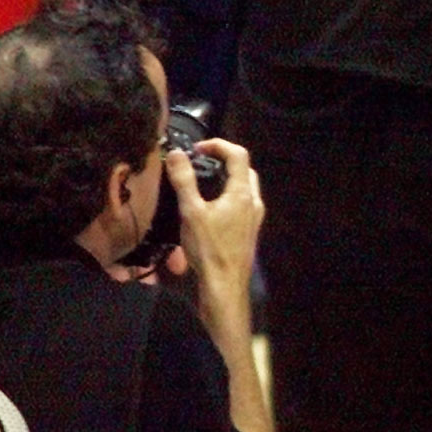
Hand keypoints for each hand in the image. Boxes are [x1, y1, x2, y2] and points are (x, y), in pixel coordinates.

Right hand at [169, 138, 262, 317]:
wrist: (225, 286)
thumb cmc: (209, 249)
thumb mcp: (191, 212)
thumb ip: (184, 181)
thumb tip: (177, 154)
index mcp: (243, 192)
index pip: (238, 154)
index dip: (218, 145)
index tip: (196, 149)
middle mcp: (254, 201)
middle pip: (243, 169)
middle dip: (223, 160)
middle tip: (199, 163)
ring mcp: (254, 217)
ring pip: (244, 186)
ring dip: (225, 178)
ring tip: (202, 183)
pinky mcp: (249, 230)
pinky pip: (241, 203)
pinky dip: (227, 195)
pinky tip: (209, 208)